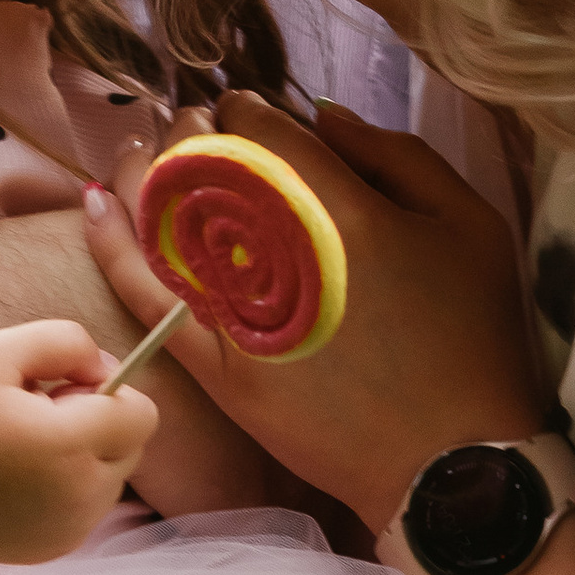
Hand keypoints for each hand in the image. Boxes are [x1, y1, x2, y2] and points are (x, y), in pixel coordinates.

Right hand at [0, 205, 286, 521]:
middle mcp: (77, 498)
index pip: (141, 416)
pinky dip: (68, 492)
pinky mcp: (51, 551)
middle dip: (97, 426)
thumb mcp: (0, 349)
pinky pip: (86, 512)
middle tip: (37, 416)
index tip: (61, 390)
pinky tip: (19, 480)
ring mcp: (66, 532)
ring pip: (110, 482)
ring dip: (84, 460)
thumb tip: (107, 370)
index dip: (109, 393)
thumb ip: (68, 342)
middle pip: (129, 449)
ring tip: (24, 449)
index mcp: (68, 446)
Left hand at [85, 94, 547, 537]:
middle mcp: (282, 256)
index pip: (266, 132)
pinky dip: (115, 246)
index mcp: (345, 212)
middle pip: (206, 168)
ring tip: (138, 149)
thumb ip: (397, 156)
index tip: (243, 108)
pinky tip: (97, 204)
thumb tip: (322, 114)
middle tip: (192, 122)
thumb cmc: (477, 340)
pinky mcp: (218, 370)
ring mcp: (241, 316)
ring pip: (166, 221)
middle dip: (190, 132)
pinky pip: (150, 297)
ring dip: (144, 173)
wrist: (454, 466)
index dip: (245, 109)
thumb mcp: (470, 224)